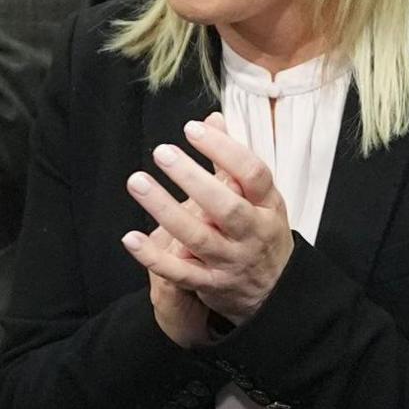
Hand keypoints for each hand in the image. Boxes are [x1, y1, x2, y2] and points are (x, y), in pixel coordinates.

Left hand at [122, 113, 294, 328]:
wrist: (277, 289)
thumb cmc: (262, 231)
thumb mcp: (260, 196)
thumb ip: (233, 159)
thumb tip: (213, 119)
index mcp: (267, 205)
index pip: (253, 173)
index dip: (225, 149)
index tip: (193, 129)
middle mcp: (252, 233)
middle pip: (226, 207)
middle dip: (194, 179)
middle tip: (162, 152)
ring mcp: (231, 260)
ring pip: (198, 238)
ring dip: (166, 210)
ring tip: (137, 182)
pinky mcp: (211, 284)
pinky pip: (180, 273)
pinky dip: (154, 257)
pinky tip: (131, 238)